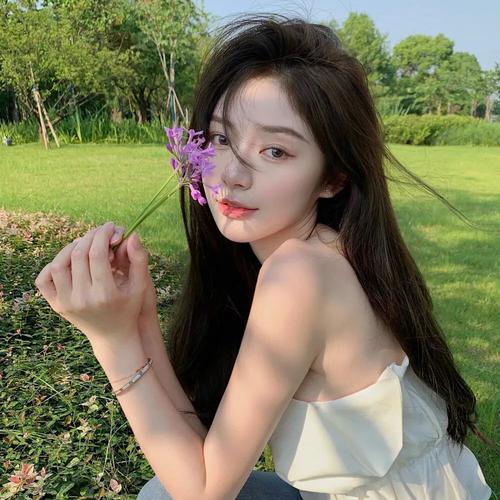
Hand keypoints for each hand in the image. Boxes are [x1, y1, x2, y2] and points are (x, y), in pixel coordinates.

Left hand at [35, 222, 149, 345]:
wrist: (113, 336)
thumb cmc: (130, 307)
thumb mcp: (141, 286)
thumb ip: (139, 259)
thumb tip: (132, 235)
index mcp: (105, 294)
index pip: (98, 254)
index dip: (103, 235)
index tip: (110, 227)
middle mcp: (82, 299)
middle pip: (79, 255)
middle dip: (90, 237)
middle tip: (100, 231)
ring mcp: (66, 303)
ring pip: (58, 264)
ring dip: (71, 247)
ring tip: (85, 244)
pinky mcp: (56, 305)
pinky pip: (44, 279)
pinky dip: (52, 264)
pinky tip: (69, 260)